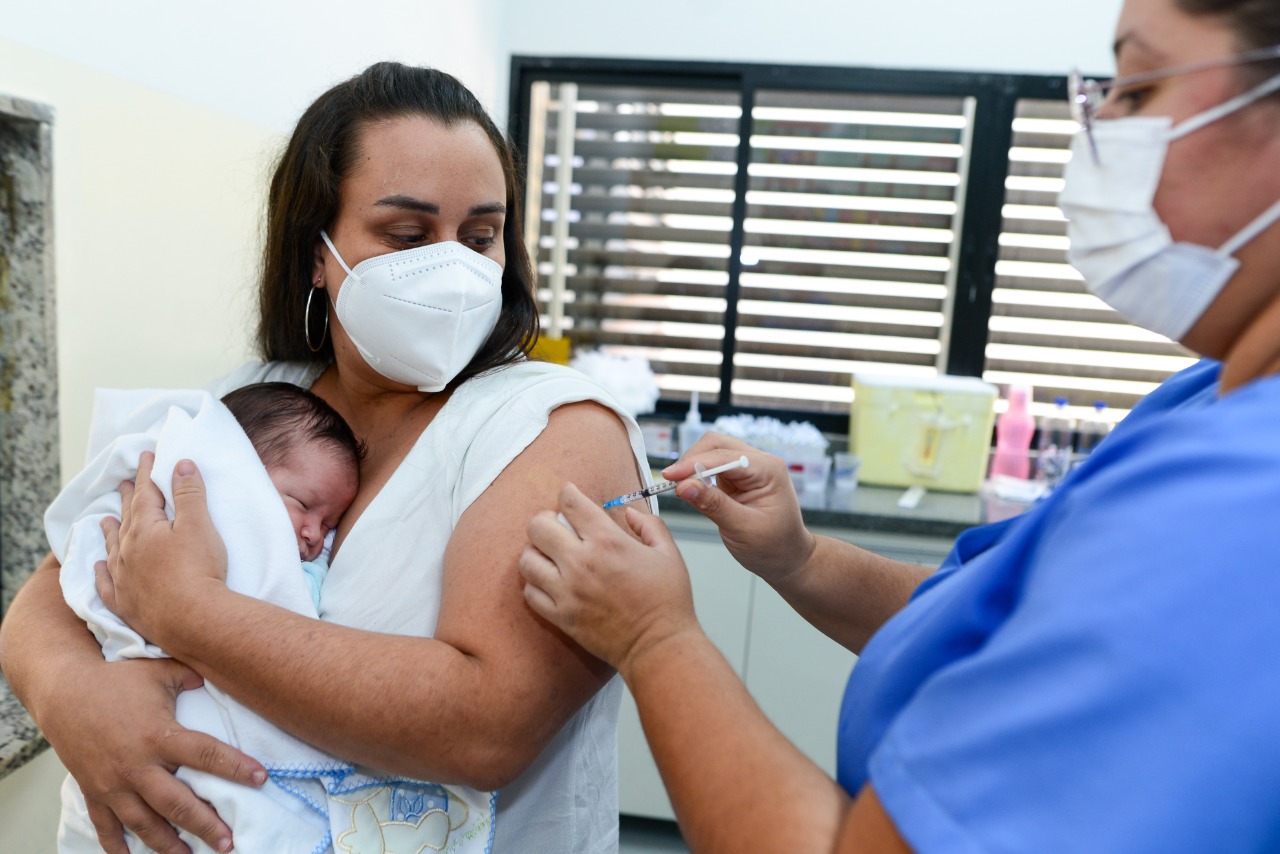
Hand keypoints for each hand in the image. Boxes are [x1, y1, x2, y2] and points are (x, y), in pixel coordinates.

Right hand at [40, 656, 264, 853]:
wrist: (63, 692)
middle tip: (229, 843)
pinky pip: (106, 827)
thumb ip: (190, 676)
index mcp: (160, 735)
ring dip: (168, 845)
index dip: (236, 767)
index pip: (206, 754)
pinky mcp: (93, 792)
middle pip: (177, 804)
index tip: (261, 779)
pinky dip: (118, 846)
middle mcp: (137, 766)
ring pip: (145, 823)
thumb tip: (214, 676)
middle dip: (206, 825)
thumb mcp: (158, 671)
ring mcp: (113, 784)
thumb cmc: (115, 679)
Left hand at [96, 452, 227, 644]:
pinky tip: (99, 568)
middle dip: (127, 499)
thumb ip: (189, 493)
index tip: (146, 456)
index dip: (147, 473)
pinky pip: (106, 585)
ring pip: (112, 549)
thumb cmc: (199, 569)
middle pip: (127, 518)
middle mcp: (127, 551)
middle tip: (122, 484)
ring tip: (105, 521)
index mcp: (145, 528)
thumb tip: (181, 464)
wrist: (192, 618)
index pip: (145, 493)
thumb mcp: (199, 524)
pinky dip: (102, 574)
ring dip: (110, 532)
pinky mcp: (125, 604)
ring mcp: (123, 579)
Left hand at [519, 483, 698, 674]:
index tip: (568, 493)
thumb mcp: (668, 553)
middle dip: (545, 519)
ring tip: (548, 554)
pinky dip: (535, 583)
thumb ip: (649, 525)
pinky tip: (549, 581)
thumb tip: (629, 513)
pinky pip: (530, 592)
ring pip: (527, 559)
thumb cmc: (667, 602)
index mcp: (608, 542)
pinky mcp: (561, 616)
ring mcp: (567, 592)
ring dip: (535, 551)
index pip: (571, 503)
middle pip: (538, 526)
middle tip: (555, 524)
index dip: (567, 492)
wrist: (659, 646)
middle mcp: (582, 563)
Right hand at [661, 432, 815, 584]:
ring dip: (693, 467)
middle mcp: (759, 463)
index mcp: (768, 470)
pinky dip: (697, 476)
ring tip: (681, 489)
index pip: (725, 457)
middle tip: (673, 482)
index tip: (671, 476)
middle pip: (717, 445)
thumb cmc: (774, 546)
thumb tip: (685, 486)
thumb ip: (713, 505)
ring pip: (712, 453)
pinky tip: (691, 491)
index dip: (695, 463)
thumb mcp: (743, 529)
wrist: (786, 558)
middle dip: (692, 460)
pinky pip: (711, 468)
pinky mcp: (737, 478)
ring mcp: (748, 469)